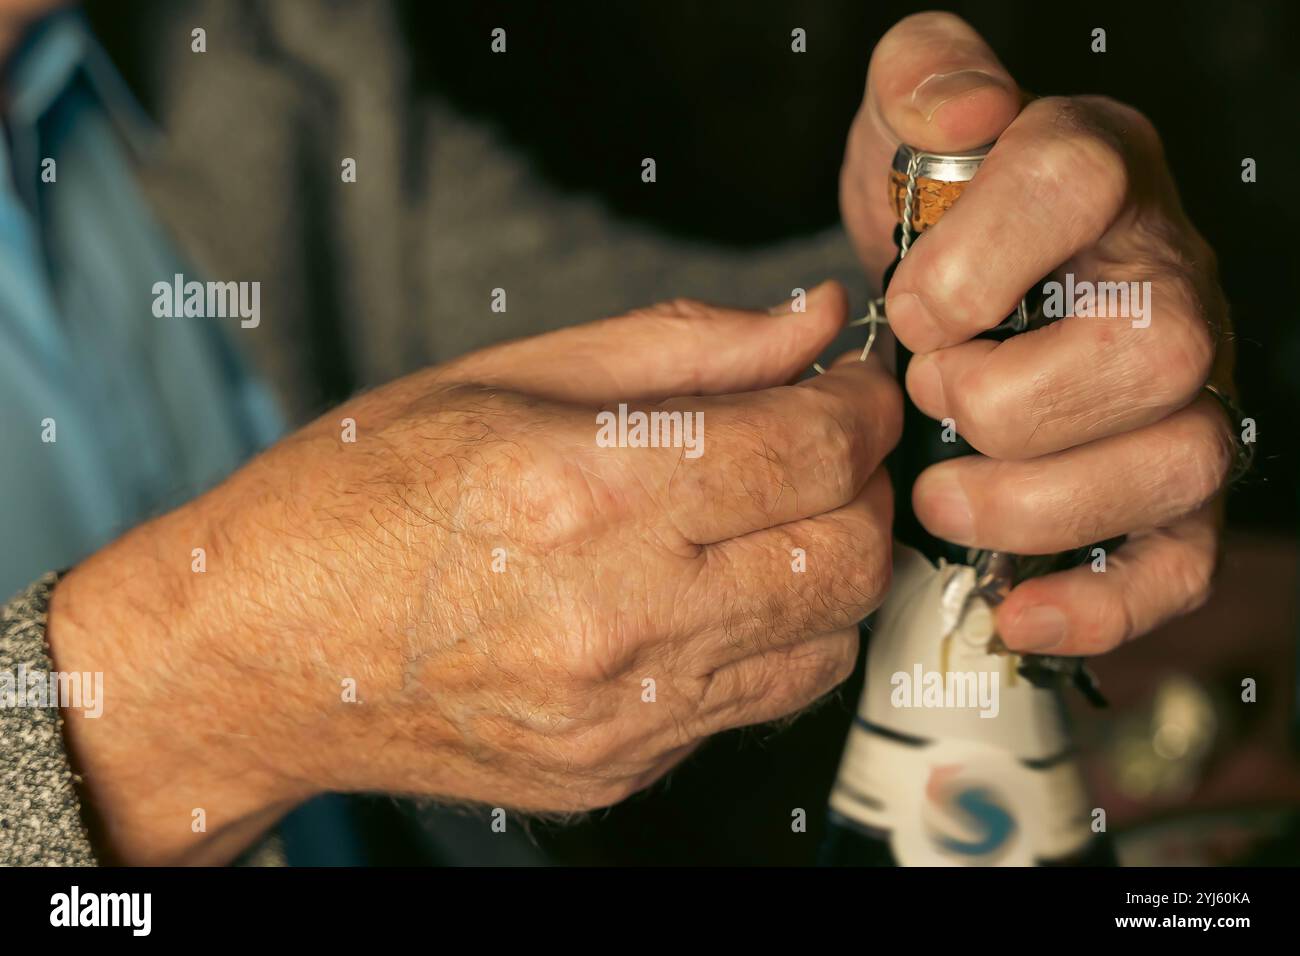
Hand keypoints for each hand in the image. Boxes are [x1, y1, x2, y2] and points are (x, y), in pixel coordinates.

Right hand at [48, 282, 901, 862]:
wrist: (262, 655)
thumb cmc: (356, 499)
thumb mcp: (503, 377)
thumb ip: (682, 348)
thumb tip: (808, 325)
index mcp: (583, 490)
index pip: (811, 452)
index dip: (860, 407)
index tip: (849, 387)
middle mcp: (615, 615)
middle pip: (847, 557)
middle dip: (863, 488)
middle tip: (820, 448)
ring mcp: (622, 713)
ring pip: (828, 639)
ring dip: (828, 565)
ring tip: (767, 519)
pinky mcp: (619, 769)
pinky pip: (758, 702)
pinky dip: (771, 635)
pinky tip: (711, 593)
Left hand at [840, 12, 1235, 655]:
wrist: (966, 283)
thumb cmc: (937, 211)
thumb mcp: (910, 118)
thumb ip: (927, 79)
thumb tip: (965, 114)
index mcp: (1097, 176)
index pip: (1075, 182)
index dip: (977, 259)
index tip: (910, 309)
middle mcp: (1165, 283)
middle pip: (1150, 349)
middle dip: (1009, 399)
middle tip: (927, 402)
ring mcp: (1184, 394)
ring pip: (1177, 462)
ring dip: (1039, 504)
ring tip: (941, 499)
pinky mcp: (1168, 491)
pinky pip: (1178, 562)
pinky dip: (1102, 604)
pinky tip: (1018, 614)